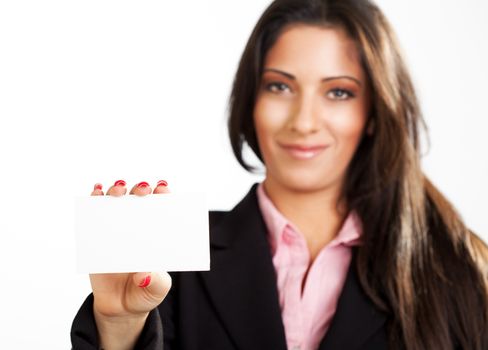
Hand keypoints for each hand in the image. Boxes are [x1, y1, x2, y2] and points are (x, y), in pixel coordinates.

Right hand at [89, 180, 171, 349]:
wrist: (120, 308)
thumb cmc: (145, 292)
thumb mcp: (157, 290)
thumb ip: (155, 283)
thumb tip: (144, 274)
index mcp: (158, 235)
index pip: (163, 208)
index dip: (164, 195)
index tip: (163, 189)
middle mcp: (139, 226)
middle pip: (140, 199)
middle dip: (142, 189)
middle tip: (143, 189)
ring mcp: (117, 229)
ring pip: (117, 201)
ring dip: (117, 190)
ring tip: (119, 191)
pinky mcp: (97, 237)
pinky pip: (94, 215)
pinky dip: (94, 200)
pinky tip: (96, 192)